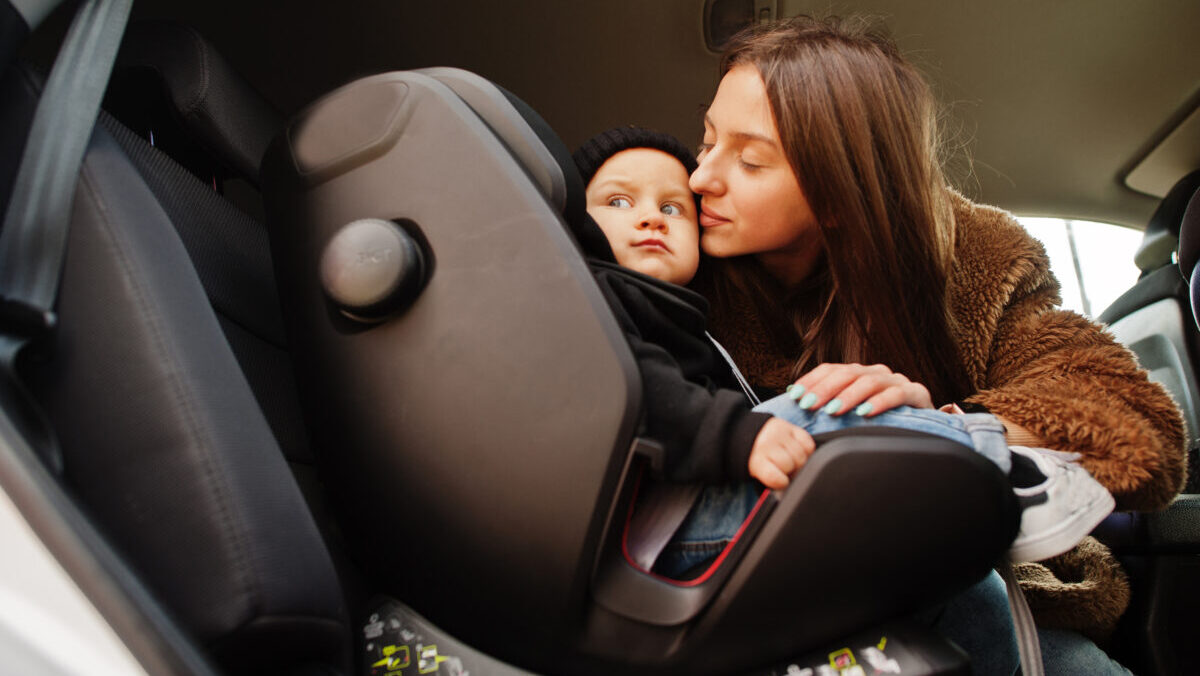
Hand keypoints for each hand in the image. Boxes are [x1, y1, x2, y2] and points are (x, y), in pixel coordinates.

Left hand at [748, 418, 814, 489]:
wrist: (752, 437)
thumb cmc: (759, 460)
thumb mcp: (758, 474)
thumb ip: (770, 483)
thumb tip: (783, 494)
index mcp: (757, 460)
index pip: (776, 478)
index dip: (781, 482)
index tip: (780, 481)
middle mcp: (768, 444)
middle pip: (791, 466)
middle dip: (790, 471)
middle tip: (784, 469)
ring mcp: (781, 434)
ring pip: (802, 456)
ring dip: (799, 461)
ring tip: (790, 460)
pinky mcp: (792, 427)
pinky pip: (809, 445)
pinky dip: (807, 450)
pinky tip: (797, 451)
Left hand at [786, 363, 932, 416]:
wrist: (925, 429)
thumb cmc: (881, 421)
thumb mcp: (852, 412)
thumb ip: (828, 403)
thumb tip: (792, 396)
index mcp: (860, 374)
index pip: (832, 369)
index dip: (812, 380)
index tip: (795, 394)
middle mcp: (877, 373)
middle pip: (848, 373)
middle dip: (825, 389)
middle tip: (808, 404)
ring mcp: (898, 381)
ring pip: (870, 381)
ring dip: (849, 396)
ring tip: (833, 410)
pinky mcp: (917, 394)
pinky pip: (898, 394)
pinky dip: (880, 402)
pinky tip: (866, 412)